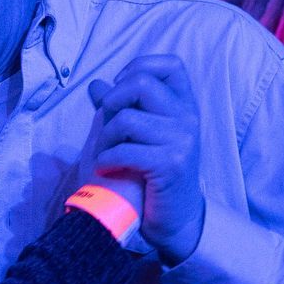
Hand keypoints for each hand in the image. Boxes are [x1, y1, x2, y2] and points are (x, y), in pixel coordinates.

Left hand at [87, 58, 205, 265]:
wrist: (175, 220)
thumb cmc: (152, 175)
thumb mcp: (139, 136)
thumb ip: (120, 108)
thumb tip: (95, 84)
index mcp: (185, 106)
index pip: (171, 64)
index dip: (139, 67)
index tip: (121, 89)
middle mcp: (188, 118)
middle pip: (142, 83)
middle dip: (113, 101)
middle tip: (107, 125)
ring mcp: (182, 140)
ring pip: (127, 119)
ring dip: (105, 137)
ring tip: (105, 153)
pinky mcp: (170, 164)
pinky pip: (125, 149)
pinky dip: (106, 158)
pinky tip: (106, 168)